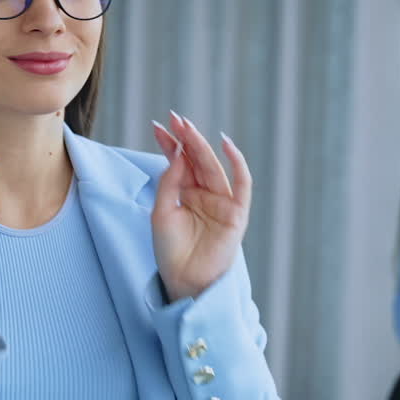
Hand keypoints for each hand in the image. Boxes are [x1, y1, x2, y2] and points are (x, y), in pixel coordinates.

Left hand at [150, 112, 251, 302]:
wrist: (184, 281)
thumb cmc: (170, 251)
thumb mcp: (161, 212)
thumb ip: (170, 182)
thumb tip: (178, 152)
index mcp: (185, 193)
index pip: (178, 161)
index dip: (169, 143)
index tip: (158, 125)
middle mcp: (204, 193)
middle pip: (196, 159)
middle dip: (186, 138)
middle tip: (175, 118)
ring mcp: (221, 202)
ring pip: (213, 167)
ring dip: (202, 146)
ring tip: (188, 128)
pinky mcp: (237, 213)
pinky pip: (242, 184)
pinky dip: (237, 163)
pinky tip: (226, 144)